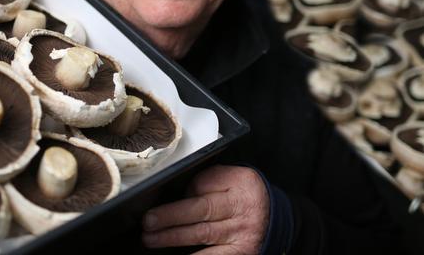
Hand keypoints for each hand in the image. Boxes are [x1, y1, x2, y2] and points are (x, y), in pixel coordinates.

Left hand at [142, 165, 269, 253]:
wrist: (275, 216)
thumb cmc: (245, 194)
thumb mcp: (233, 176)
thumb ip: (208, 180)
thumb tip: (181, 194)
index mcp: (239, 184)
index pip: (205, 186)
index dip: (183, 193)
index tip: (160, 197)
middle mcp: (241, 209)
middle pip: (201, 211)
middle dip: (171, 217)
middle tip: (148, 221)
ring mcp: (241, 234)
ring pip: (202, 235)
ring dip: (173, 238)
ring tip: (151, 239)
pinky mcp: (240, 253)